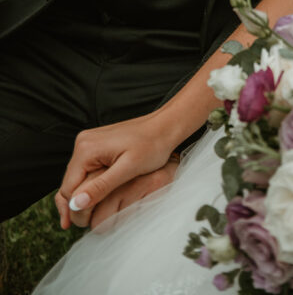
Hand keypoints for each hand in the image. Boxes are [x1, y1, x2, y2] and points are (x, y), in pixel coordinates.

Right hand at [55, 112, 176, 228]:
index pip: (68, 188)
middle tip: (85, 225)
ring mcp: (89, 142)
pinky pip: (85, 170)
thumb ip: (101, 187)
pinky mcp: (96, 145)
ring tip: (88, 217)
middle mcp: (83, 143)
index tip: (82, 226)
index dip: (72, 210)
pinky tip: (94, 199)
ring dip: (80, 196)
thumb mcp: (128, 169)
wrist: (165, 126)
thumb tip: (75, 205)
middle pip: (69, 183)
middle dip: (74, 205)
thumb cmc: (152, 146)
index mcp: (87, 148)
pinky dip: (88, 185)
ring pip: (76, 178)